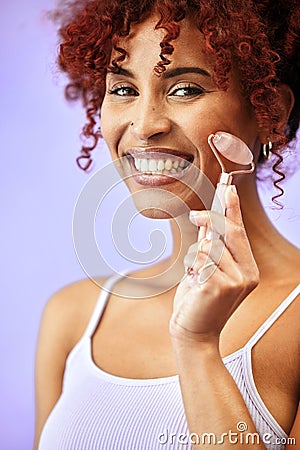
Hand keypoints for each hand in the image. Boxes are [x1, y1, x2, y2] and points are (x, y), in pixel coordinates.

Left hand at [170, 185, 258, 343]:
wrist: (193, 333)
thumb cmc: (199, 302)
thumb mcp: (206, 270)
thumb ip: (210, 247)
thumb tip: (207, 220)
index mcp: (248, 269)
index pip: (239, 232)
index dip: (232, 208)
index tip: (227, 187)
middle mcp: (246, 274)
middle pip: (228, 232)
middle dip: (211, 220)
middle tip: (195, 215)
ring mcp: (235, 280)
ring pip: (209, 245)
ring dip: (196, 257)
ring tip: (196, 276)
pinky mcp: (219, 285)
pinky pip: (199, 258)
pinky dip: (191, 266)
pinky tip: (194, 283)